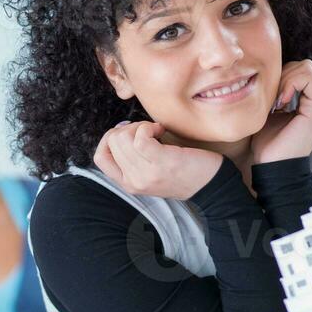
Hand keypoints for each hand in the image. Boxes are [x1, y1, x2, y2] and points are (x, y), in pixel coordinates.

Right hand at [94, 121, 222, 200]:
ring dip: (140, 125)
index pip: (100, 158)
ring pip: (123, 138)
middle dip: (129, 127)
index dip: (109, 138)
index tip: (128, 132)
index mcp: (128, 184)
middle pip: (112, 142)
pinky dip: (148, 127)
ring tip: (155, 130)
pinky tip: (161, 129)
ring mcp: (147, 174)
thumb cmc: (184, 172)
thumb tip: (120, 130)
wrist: (211, 187)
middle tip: (148, 130)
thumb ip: (134, 158)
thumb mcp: (151, 171)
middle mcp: (134, 182)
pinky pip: (141, 137)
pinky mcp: (162, 163)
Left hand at [250, 60, 311, 165]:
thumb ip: (277, 94)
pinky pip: (308, 79)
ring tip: (278, 100)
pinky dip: (291, 83)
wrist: (273, 166)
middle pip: (308, 66)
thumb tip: (271, 76)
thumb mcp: (271, 113)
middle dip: (286, 73)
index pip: (304, 70)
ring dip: (287, 78)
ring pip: (308, 68)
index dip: (285, 74)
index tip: (273, 96)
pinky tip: (282, 102)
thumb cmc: (269, 144)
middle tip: (275, 96)